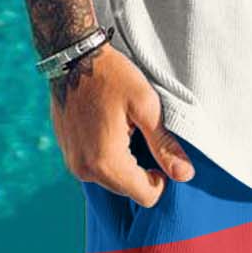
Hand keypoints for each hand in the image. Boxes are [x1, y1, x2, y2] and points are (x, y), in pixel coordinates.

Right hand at [48, 42, 194, 204]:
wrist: (72, 56)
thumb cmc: (112, 76)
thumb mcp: (146, 107)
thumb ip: (164, 146)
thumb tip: (185, 175)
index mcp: (106, 163)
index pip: (146, 196)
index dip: (161, 178)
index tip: (159, 149)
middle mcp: (84, 170)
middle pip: (127, 189)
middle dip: (140, 169)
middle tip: (141, 132)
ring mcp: (72, 162)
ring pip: (111, 179)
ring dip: (123, 162)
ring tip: (124, 127)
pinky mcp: (66, 152)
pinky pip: (94, 167)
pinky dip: (106, 155)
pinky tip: (109, 127)